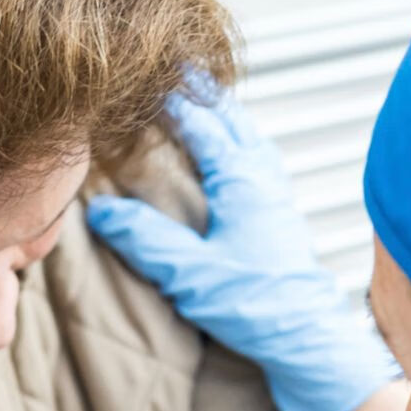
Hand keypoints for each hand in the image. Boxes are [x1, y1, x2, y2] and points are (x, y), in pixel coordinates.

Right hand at [87, 91, 394, 410]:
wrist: (308, 340)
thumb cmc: (255, 306)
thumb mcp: (189, 273)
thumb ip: (145, 239)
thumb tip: (102, 210)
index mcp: (241, 179)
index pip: (202, 123)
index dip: (174, 99)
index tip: (148, 76)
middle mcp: (264, 178)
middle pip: (233, 120)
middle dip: (204, 94)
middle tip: (179, 70)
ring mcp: (277, 197)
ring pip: (250, 139)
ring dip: (226, 117)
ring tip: (204, 105)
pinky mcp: (282, 219)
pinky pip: (259, 163)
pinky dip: (240, 145)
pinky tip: (233, 161)